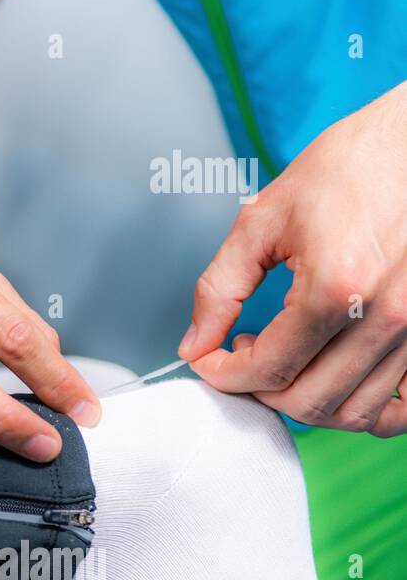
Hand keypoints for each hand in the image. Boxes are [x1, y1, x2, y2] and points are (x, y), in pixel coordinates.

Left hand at [181, 81, 406, 435]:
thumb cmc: (350, 168)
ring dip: (307, 399)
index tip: (209, 359)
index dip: (224, 374)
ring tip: (286, 358)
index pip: (268, 368)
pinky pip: (405, 406)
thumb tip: (194, 342)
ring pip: (354, 412)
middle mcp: (387, 316)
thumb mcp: (263, 219)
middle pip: (309, 401)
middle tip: (243, 357)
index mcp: (337, 287)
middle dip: (261, 390)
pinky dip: (366, 408)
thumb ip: (220, 288)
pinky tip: (337, 377)